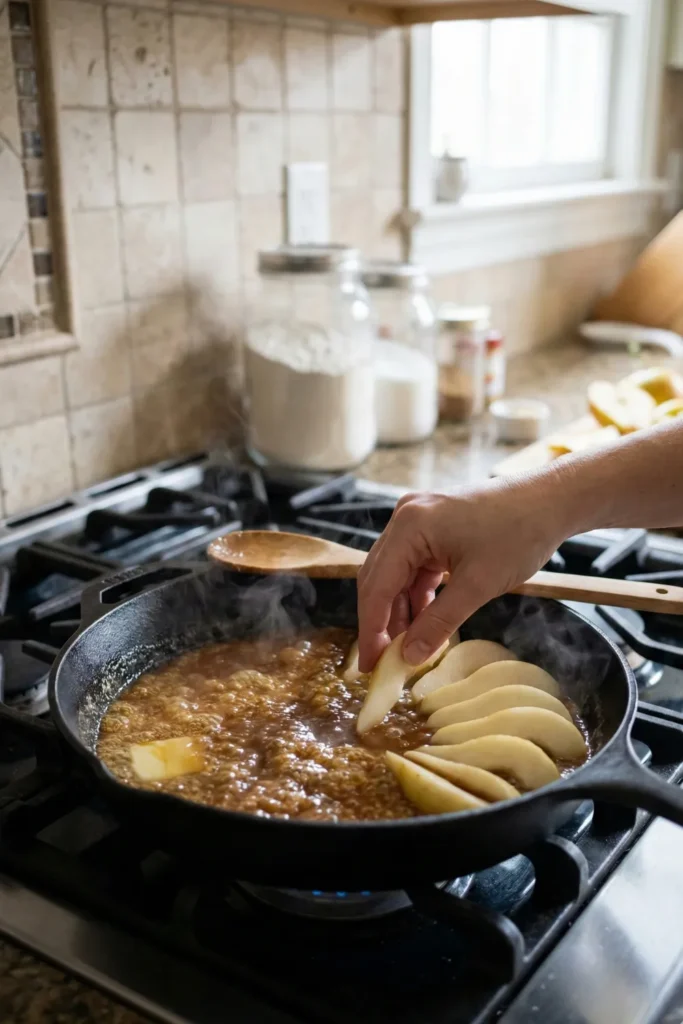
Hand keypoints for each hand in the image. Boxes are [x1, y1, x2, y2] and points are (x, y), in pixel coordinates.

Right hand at [357, 473, 572, 672]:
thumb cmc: (519, 534)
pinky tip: (424, 622)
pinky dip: (418, 596)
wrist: (550, 500)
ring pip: (396, 576)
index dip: (371, 629)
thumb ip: (439, 623)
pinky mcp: (432, 528)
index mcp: (409, 526)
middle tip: (382, 663)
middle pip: (379, 579)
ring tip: (408, 648)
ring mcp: (417, 520)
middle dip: (381, 622)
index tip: (369, 665)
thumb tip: (409, 656)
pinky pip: (414, 568)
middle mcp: (405, 518)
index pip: (376, 586)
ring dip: (401, 612)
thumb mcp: (478, 586)